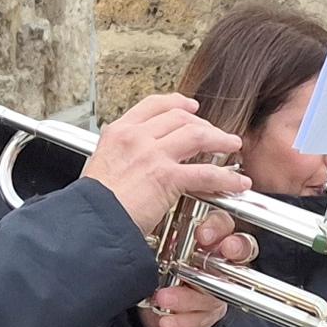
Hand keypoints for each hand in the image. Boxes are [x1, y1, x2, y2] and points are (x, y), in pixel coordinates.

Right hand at [80, 91, 248, 239]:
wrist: (90, 223)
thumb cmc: (92, 205)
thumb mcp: (98, 167)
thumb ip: (117, 156)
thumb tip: (126, 158)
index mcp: (118, 132)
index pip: (153, 105)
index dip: (177, 102)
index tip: (189, 106)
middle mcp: (136, 137)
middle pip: (180, 117)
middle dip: (203, 124)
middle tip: (216, 133)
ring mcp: (152, 154)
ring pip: (197, 136)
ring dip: (220, 140)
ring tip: (233, 146)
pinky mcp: (166, 177)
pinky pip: (205, 173)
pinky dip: (226, 177)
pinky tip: (236, 183)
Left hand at [136, 205, 245, 326]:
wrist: (134, 288)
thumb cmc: (146, 248)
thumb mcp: (149, 221)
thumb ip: (158, 196)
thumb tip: (155, 166)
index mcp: (204, 230)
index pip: (224, 223)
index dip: (219, 228)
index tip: (203, 235)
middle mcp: (213, 255)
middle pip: (238, 253)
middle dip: (226, 257)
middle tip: (201, 261)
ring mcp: (211, 284)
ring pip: (218, 290)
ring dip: (190, 296)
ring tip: (165, 296)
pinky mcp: (203, 311)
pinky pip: (202, 317)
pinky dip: (183, 319)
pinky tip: (165, 319)